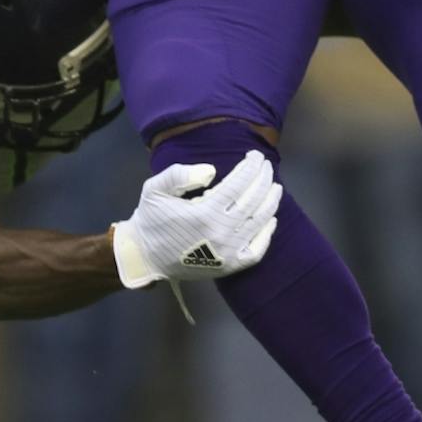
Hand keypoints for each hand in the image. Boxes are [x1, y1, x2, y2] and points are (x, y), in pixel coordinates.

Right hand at [110, 153, 281, 287]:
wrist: (146, 257)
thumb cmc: (151, 219)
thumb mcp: (155, 189)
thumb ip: (179, 175)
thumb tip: (212, 170)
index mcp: (204, 213)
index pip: (238, 185)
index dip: (250, 168)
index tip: (255, 155)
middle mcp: (221, 233)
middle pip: (253, 200)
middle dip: (263, 178)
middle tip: (266, 165)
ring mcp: (229, 252)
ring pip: (259, 223)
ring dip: (271, 201)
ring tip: (275, 186)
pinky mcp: (231, 266)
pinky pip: (257, 251)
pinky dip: (267, 234)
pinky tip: (271, 220)